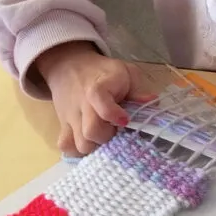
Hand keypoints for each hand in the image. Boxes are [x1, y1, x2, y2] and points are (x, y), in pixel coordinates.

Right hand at [36, 42, 155, 155]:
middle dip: (108, 136)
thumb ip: (138, 89)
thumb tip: (152, 102)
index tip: (126, 120)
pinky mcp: (63, 126)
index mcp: (98, 89)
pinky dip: (77, 150)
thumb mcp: (125, 72)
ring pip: (80, 144)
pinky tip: (89, 141)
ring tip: (103, 136)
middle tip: (115, 129)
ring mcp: (70, 117)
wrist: (70, 65)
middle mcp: (82, 105)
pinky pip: (66, 146)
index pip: (102, 106)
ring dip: (95, 145)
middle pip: (92, 132)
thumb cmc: (104, 72)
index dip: (115, 116)